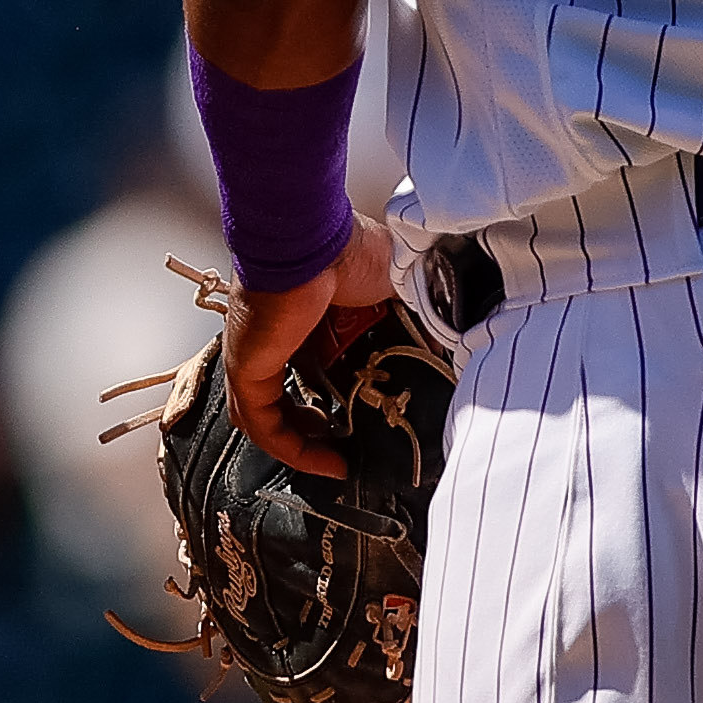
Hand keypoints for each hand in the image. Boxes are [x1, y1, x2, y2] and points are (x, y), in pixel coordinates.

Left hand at [223, 214, 398, 477]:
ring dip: (308, 446)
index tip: (372, 422)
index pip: (319, 373)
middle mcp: (280, 340)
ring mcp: (259, 355)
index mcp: (311, 319)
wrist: (312, 238)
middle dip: (325, 430)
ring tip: (342, 464)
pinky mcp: (248, 368)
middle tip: (359, 450)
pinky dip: (294, 448)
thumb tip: (455, 348)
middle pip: (294, 399)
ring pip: (274, 418)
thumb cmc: (349, 250)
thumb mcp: (400, 292)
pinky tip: (327, 463)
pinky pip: (264, 424)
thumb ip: (421, 319)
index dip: (342, 402)